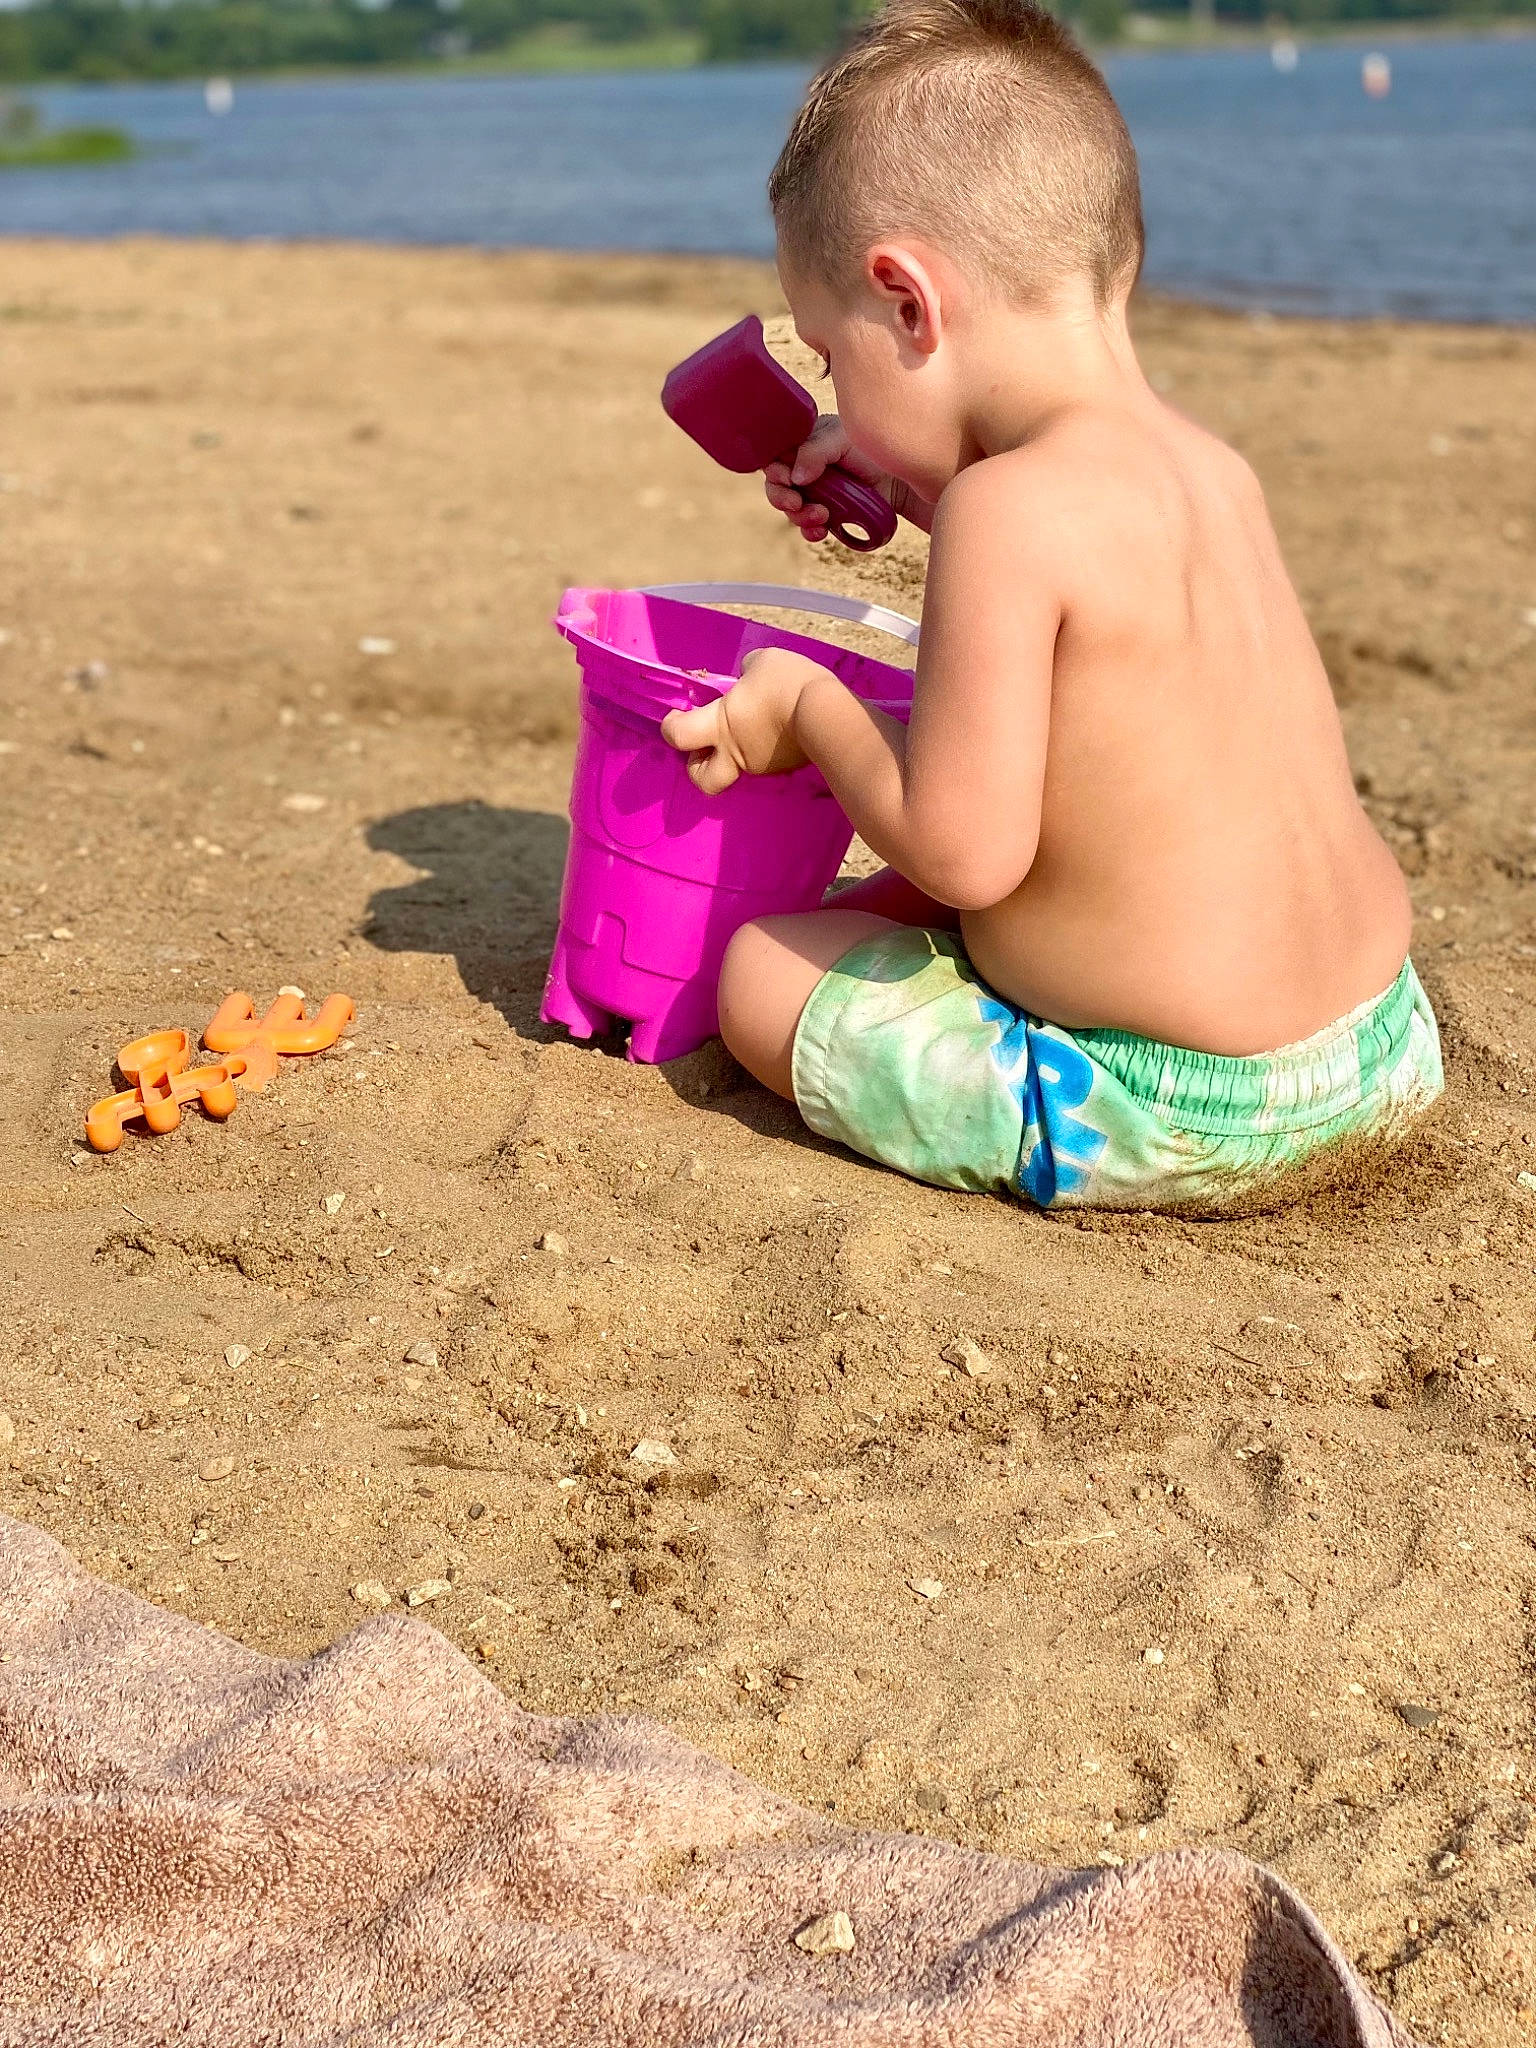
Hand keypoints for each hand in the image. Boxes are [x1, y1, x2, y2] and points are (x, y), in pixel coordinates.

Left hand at [660, 646, 820, 794]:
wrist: (829, 714)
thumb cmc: (788, 683)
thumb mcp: (763, 662)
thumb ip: (747, 673)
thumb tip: (748, 680)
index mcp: (721, 724)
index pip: (678, 736)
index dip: (670, 727)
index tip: (677, 715)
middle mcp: (736, 752)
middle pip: (703, 780)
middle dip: (698, 768)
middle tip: (706, 748)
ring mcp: (763, 765)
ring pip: (740, 766)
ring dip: (741, 748)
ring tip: (761, 722)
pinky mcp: (787, 767)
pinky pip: (769, 759)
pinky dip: (770, 746)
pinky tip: (785, 725)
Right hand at [764, 416, 931, 540]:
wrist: (902, 479)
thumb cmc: (873, 449)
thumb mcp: (842, 439)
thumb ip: (815, 451)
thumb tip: (794, 476)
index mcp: (805, 443)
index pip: (775, 457)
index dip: (775, 471)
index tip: (787, 480)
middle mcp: (806, 468)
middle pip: (777, 486)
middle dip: (782, 498)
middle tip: (797, 503)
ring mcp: (816, 492)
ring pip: (791, 509)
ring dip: (800, 517)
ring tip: (822, 516)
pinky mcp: (828, 513)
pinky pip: (808, 527)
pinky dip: (810, 531)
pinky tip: (822, 530)